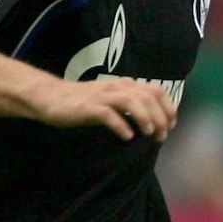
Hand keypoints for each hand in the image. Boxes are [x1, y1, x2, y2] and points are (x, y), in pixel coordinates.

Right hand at [34, 79, 177, 141]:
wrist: (51, 98)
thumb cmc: (84, 102)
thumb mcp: (111, 99)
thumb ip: (130, 104)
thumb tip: (154, 120)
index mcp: (125, 85)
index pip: (156, 90)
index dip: (168, 107)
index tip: (171, 126)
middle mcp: (116, 87)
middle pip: (148, 97)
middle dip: (160, 117)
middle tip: (162, 136)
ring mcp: (102, 96)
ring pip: (131, 101)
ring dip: (144, 118)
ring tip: (148, 134)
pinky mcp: (87, 107)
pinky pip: (108, 114)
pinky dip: (121, 126)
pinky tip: (127, 137)